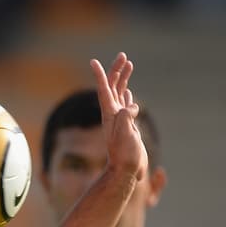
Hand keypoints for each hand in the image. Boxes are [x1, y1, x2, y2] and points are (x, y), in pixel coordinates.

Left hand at [89, 52, 146, 177]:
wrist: (125, 171)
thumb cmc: (124, 155)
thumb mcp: (125, 135)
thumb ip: (126, 119)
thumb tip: (132, 106)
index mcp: (110, 114)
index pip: (104, 90)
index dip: (100, 75)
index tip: (93, 62)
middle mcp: (113, 114)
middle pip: (113, 87)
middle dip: (117, 70)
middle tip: (123, 55)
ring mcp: (119, 119)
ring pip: (120, 93)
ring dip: (124, 78)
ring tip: (129, 64)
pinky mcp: (127, 126)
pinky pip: (126, 106)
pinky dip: (127, 95)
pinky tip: (129, 93)